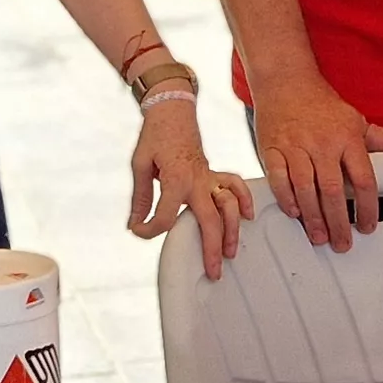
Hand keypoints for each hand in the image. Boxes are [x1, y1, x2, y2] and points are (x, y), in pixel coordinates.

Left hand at [127, 100, 255, 279]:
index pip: (166, 216)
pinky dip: (245, 199)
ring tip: (231, 252)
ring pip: (229, 206)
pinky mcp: (215, 173)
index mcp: (175, 180)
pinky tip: (248, 216)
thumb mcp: (140, 165)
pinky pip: (236, 185)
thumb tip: (135, 225)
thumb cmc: (155, 137)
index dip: (151, 230)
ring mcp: (210, 177)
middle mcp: (197, 180)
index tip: (141, 231)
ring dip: (233, 230)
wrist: (172, 111)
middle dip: (213, 248)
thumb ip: (140, 198)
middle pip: (210, 220)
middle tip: (213, 271)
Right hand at [247, 75, 382, 250]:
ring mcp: (296, 146)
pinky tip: (295, 213)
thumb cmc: (322, 105)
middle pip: (333, 190)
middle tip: (342, 242)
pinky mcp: (272, 149)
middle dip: (339, 222)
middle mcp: (322, 143)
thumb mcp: (358, 121)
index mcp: (348, 138)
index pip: (364, 180)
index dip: (368, 208)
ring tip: (320, 235)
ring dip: (313, 217)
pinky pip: (279, 179)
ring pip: (305, 188)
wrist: (286, 80)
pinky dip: (286, 198)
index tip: (367, 226)